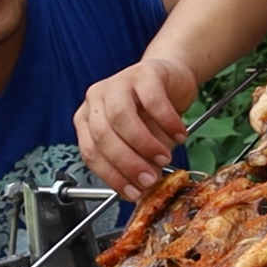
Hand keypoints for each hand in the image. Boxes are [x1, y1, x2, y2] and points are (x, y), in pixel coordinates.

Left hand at [75, 57, 198, 199]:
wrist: (171, 78)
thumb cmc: (151, 112)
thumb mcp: (141, 142)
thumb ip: (138, 162)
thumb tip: (143, 188)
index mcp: (87, 119)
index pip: (91, 152)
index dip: (112, 176)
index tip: (133, 192)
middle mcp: (96, 99)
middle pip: (104, 135)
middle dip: (127, 163)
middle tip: (149, 178)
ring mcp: (118, 83)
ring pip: (122, 118)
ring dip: (144, 144)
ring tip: (164, 158)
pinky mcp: (144, 73)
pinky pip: (153, 101)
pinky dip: (167, 122)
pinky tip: (179, 135)